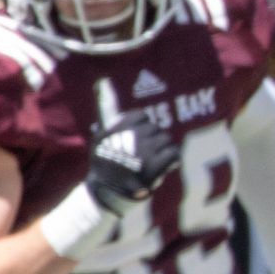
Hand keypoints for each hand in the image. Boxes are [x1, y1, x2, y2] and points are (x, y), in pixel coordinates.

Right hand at [84, 77, 183, 210]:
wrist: (107, 192)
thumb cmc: (105, 165)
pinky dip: (172, 159)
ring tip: (154, 161)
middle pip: (156, 129)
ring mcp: (144, 151)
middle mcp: (131, 137)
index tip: (139, 138)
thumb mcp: (100, 138)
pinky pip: (173, 154)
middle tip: (146, 154)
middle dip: (154, 140)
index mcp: (118, 129)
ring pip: (166, 140)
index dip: (143, 127)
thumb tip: (103, 81)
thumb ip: (106, 113)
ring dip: (163, 150)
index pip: (141, 116)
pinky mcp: (155, 165)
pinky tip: (167, 165)